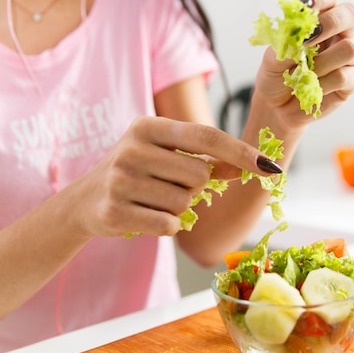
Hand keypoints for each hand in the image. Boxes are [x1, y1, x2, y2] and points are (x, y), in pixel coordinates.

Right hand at [68, 117, 279, 237]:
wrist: (84, 202)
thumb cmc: (137, 173)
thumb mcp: (167, 156)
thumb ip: (207, 159)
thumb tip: (255, 165)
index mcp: (149, 127)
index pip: (206, 136)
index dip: (241, 153)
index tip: (270, 167)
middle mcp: (132, 148)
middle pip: (200, 175)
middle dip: (196, 188)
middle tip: (168, 185)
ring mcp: (120, 180)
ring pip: (185, 203)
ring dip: (179, 208)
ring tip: (153, 200)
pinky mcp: (115, 212)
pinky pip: (169, 225)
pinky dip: (168, 225)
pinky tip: (146, 216)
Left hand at [253, 0, 353, 129]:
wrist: (276, 108)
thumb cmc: (276, 77)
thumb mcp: (272, 59)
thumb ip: (285, 45)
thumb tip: (299, 39)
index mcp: (318, 21)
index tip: (303, 11)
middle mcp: (337, 35)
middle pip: (350, 14)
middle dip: (330, 23)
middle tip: (308, 41)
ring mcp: (348, 58)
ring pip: (350, 48)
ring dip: (322, 63)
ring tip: (305, 74)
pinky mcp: (351, 80)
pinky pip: (344, 76)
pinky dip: (323, 84)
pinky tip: (312, 88)